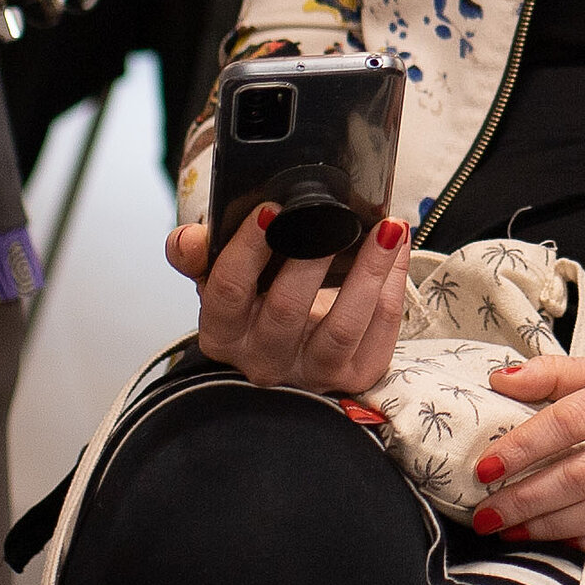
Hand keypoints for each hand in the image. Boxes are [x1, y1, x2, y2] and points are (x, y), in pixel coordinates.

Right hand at [170, 203, 414, 396]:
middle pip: (286, 310)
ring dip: (368, 272)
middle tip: (333, 217)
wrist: (295, 341)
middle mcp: (262, 360)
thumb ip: (197, 253)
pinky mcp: (354, 376)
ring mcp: (311, 373)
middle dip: (311, 259)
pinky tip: (397, 251)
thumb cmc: (256, 297)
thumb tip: (188, 240)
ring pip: (342, 326)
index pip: (227, 291)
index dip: (247, 250)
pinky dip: (391, 287)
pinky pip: (378, 331)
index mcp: (222, 332)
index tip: (270, 208)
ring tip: (386, 229)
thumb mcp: (221, 274)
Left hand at [471, 353, 584, 560]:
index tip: (485, 469)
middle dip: (527, 500)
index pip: (569, 421)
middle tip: (487, 515)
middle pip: (583, 475)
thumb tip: (500, 380)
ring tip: (513, 532)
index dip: (522, 447)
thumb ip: (555, 374)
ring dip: (552, 527)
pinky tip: (564, 542)